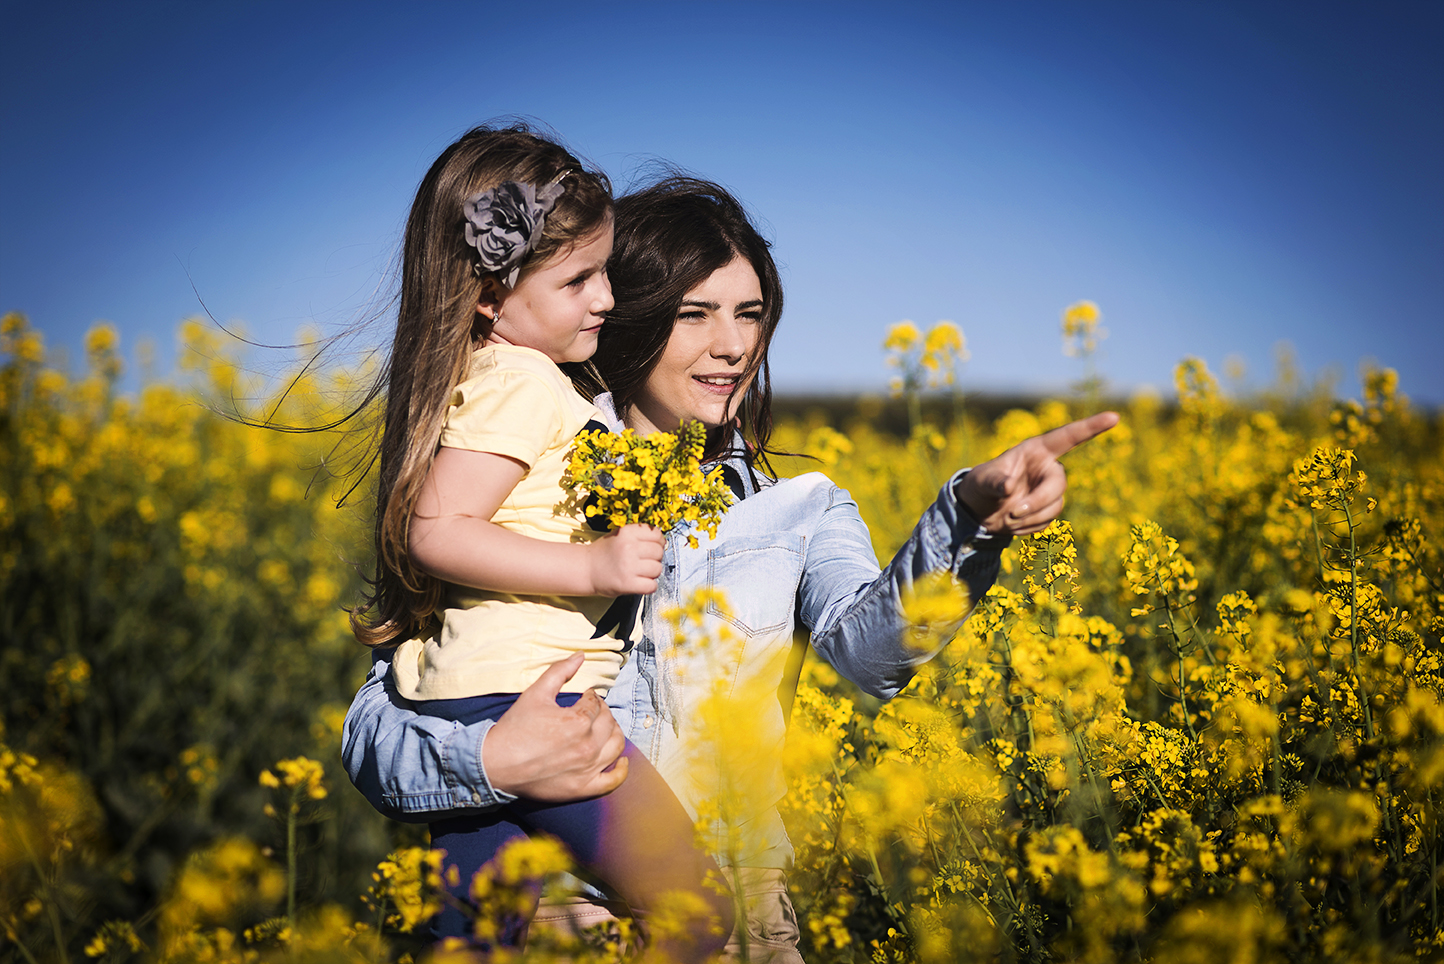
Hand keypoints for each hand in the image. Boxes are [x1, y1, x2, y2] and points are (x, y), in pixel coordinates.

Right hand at [482, 652, 628, 801]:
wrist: (496, 764)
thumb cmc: (514, 729)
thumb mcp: (535, 693)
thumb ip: (559, 672)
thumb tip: (580, 656)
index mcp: (578, 721)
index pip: (595, 704)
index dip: (590, 697)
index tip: (584, 697)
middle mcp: (587, 746)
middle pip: (608, 723)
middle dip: (602, 712)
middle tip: (593, 711)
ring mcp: (587, 769)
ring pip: (616, 746)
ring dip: (614, 733)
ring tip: (604, 728)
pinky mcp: (583, 788)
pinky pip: (612, 780)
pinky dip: (621, 770)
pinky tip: (621, 760)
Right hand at [586, 524, 663, 596]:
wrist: (585, 569)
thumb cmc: (604, 552)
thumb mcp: (619, 535)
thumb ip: (639, 535)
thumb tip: (663, 542)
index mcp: (627, 532)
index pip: (656, 534)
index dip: (658, 541)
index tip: (653, 547)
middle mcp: (628, 547)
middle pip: (659, 552)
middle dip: (655, 558)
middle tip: (645, 562)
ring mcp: (628, 566)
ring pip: (657, 569)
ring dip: (652, 573)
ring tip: (641, 573)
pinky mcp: (627, 584)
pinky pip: (652, 586)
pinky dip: (649, 586)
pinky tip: (641, 583)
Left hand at [954, 411, 1118, 534]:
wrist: (980, 512)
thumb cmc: (980, 486)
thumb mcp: (981, 481)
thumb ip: (994, 482)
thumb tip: (1008, 487)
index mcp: (1036, 450)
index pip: (1067, 437)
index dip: (1091, 427)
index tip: (1114, 416)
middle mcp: (1048, 468)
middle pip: (1059, 485)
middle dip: (1038, 502)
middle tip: (1012, 513)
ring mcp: (1050, 490)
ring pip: (1054, 507)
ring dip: (1029, 518)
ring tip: (1007, 518)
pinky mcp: (1049, 510)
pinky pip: (1046, 522)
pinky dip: (1027, 527)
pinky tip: (1012, 523)